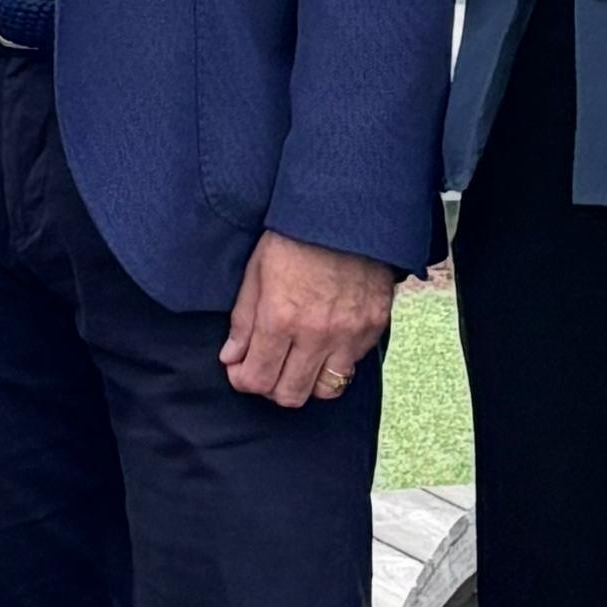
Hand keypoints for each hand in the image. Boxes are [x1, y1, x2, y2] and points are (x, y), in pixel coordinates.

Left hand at [219, 233, 398, 409]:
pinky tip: (325, 342)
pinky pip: (352, 365)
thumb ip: (244, 321)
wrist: (346, 211)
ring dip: (307, 381)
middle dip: (272, 387)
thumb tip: (232, 357)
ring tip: (298, 361)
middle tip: (268, 367)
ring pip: (326, 389)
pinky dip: (335, 362)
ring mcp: (349, 334)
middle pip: (290, 395)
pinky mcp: (373, 327)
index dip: (243, 380)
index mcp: (281, 318)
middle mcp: (316, 334)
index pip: (257, 379)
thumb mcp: (257, 272)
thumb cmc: (296, 235)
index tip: (241, 370)